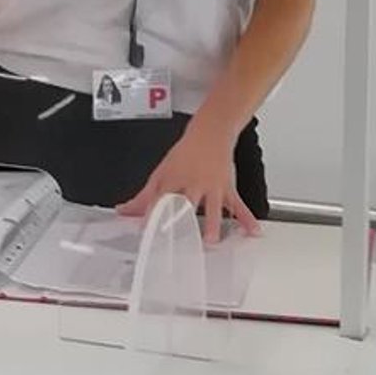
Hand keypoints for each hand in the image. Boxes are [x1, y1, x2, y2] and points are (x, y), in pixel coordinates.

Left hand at [118, 122, 260, 241]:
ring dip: (212, 224)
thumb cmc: (185, 154)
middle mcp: (192, 184)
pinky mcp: (227, 188)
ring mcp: (211, 187)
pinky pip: (238, 205)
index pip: (159, 199)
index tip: (146, 229)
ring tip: (210, 241)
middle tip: (179, 239)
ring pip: (212, 206)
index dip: (151, 213)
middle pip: (186, 204)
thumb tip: (122, 211)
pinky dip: (246, 219)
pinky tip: (252, 231)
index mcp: (173, 181)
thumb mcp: (161, 173)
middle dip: (182, 220)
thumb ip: (143, 197)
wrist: (210, 133)